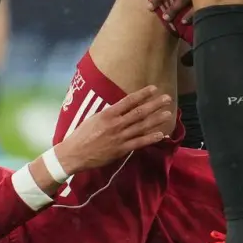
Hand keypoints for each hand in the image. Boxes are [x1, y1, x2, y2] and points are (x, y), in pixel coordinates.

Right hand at [53, 85, 174, 174]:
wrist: (74, 153)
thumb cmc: (82, 134)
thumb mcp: (94, 118)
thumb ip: (110, 113)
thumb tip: (124, 107)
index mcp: (108, 114)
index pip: (129, 101)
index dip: (142, 94)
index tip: (154, 88)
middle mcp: (116, 124)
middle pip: (139, 112)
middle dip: (154, 104)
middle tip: (167, 98)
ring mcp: (119, 137)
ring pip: (142, 127)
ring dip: (156, 119)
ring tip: (168, 113)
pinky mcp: (121, 150)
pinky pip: (139, 143)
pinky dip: (151, 138)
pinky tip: (161, 134)